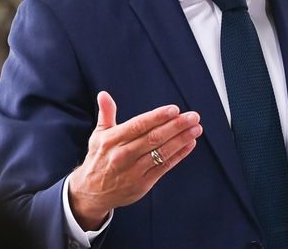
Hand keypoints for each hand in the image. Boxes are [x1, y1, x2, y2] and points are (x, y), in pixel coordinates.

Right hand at [67, 91, 201, 228]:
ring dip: (181, 140)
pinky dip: (179, 155)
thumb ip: (106, 114)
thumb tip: (104, 94)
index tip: (174, 109)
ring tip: (196, 128)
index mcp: (112, 141)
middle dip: (176, 126)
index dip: (157, 117)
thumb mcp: (98, 135)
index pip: (138, 126)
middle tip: (193, 117)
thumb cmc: (99, 159)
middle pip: (153, 138)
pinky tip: (190, 144)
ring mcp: (133, 171)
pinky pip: (164, 167)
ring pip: (161, 153)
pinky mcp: (142, 184)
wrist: (91, 193)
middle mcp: (122, 155)